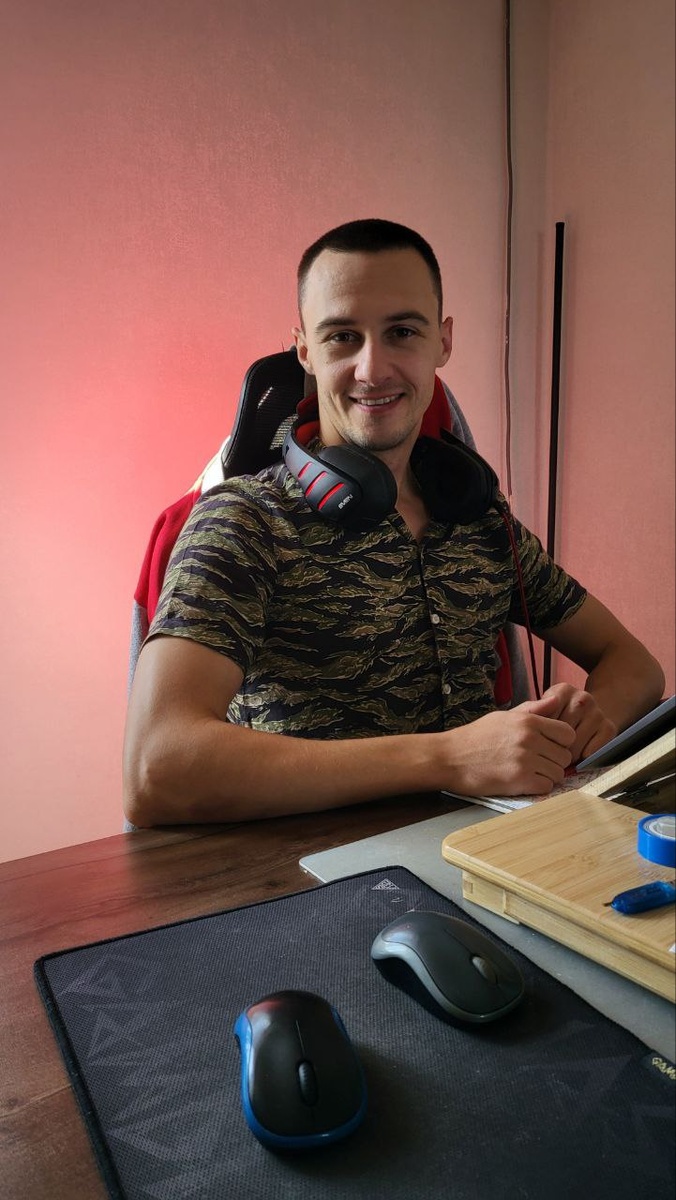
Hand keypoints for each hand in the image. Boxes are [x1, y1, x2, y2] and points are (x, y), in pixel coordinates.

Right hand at [441, 692, 576, 796]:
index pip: (568, 733)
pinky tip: (524, 782)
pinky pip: (547, 787)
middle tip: (537, 763)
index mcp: (529, 721)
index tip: (549, 747)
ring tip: (529, 773)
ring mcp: (526, 760)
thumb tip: (557, 701)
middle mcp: (530, 739)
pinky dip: (538, 787)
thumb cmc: (476, 737)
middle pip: (565, 756)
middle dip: (554, 761)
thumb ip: (533, 709)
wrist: (450, 758)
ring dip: (547, 776)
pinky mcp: (519, 781)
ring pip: (558, 773)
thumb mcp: (504, 716)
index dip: (562, 742)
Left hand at [535, 683, 616, 763]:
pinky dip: (585, 757)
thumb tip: (532, 722)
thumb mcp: (540, 711)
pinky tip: (579, 755)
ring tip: (563, 756)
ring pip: (578, 743)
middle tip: (550, 753)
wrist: (587, 716)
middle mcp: (583, 698)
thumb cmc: (555, 718)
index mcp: (563, 690)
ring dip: (569, 755)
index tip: (540, 739)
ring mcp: (598, 712)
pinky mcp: (610, 727)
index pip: (548, 718)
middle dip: (554, 746)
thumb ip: (532, 713)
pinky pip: (594, 750)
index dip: (542, 734)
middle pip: (563, 732)